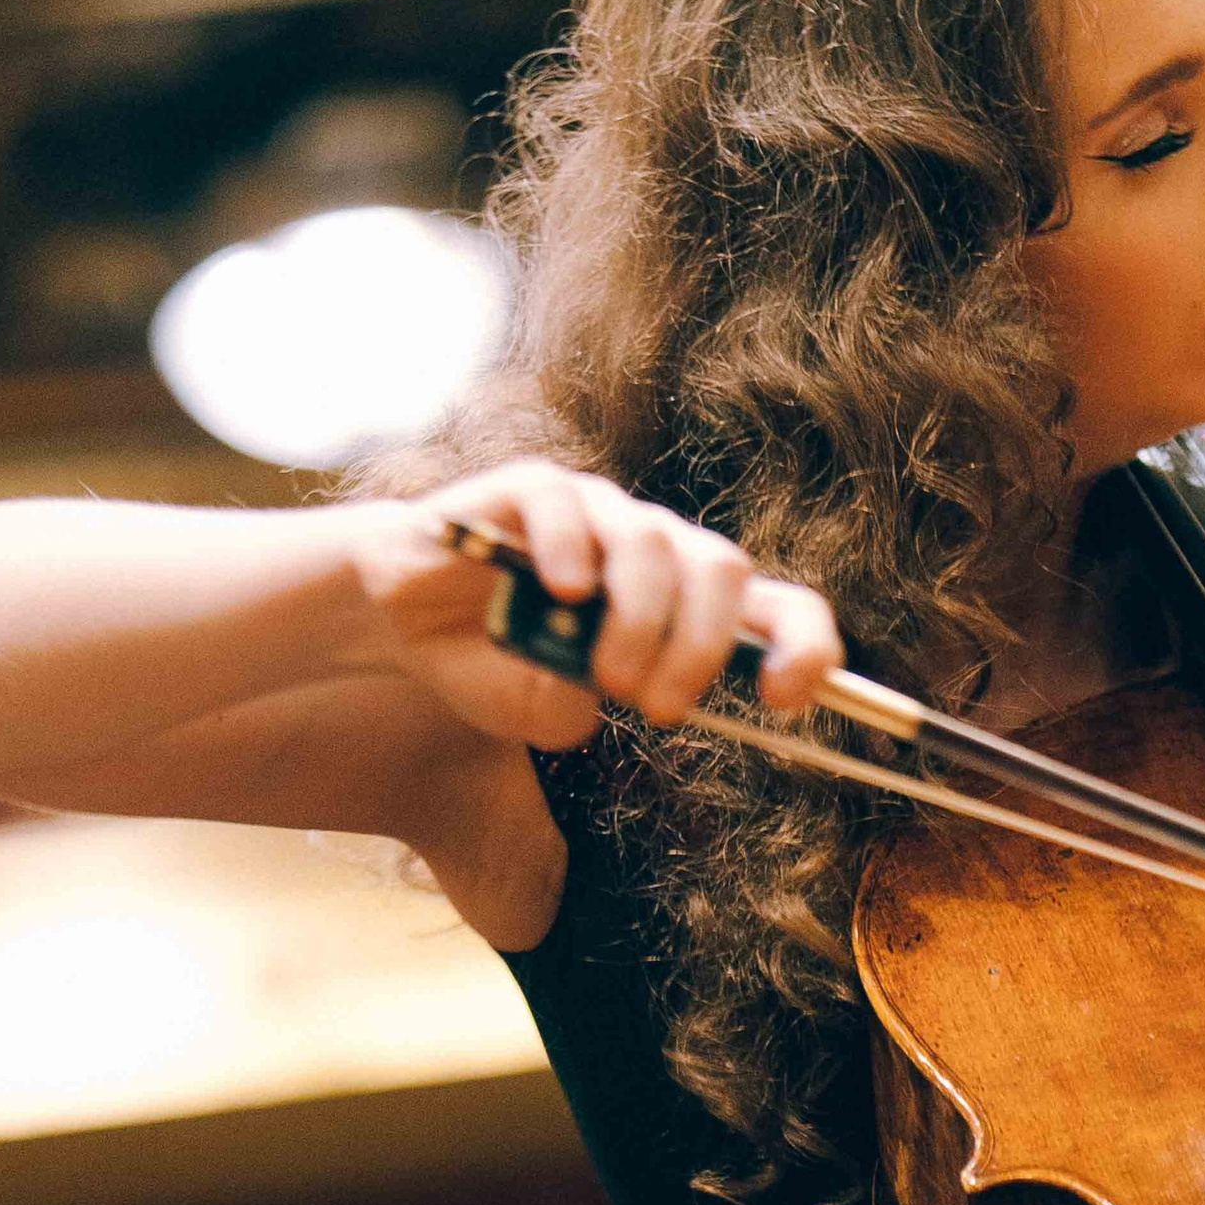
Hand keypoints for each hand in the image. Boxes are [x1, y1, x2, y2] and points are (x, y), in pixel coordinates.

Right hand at [347, 459, 842, 753]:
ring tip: (603, 676)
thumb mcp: (544, 715)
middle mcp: (654, 548)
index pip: (779, 607)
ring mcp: (596, 512)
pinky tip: (562, 591)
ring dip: (640, 620)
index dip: (803, 645)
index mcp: (684, 605)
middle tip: (662, 709)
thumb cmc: (492, 664)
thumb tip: (594, 693)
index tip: (786, 697)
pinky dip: (572, 549)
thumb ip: (576, 711)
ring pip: (652, 541)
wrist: (401, 620)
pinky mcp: (529, 489)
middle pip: (723, 568)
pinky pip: (567, 503)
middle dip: (703, 647)